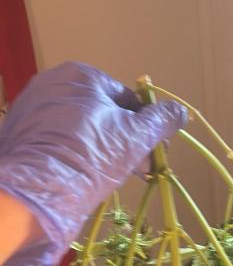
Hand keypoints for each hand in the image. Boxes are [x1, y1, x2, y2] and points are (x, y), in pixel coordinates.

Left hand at [0, 61, 187, 265]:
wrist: (38, 191)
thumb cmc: (91, 157)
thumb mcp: (136, 138)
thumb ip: (161, 120)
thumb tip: (180, 112)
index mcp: (81, 75)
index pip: (125, 99)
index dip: (144, 128)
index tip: (152, 154)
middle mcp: (52, 82)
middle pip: (100, 113)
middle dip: (120, 140)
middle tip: (132, 170)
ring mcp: (30, 108)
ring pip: (77, 128)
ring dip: (96, 149)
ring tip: (104, 177)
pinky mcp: (18, 134)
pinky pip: (55, 141)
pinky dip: (70, 155)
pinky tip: (77, 177)